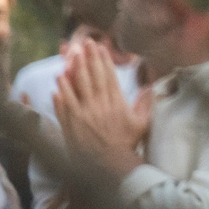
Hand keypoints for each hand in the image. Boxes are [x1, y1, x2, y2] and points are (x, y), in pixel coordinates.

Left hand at [55, 33, 149, 178]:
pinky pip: (64, 104)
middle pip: (92, 76)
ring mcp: (83, 114)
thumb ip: (145, 103)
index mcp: (117, 103)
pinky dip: (61, 92)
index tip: (99, 47)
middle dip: (88, 58)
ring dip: (73, 69)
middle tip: (83, 42)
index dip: (103, 60)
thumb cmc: (126, 145)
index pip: (108, 76)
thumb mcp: (141, 124)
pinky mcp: (70, 124)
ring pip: (77, 87)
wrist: (108, 165)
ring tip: (70, 55)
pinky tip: (57, 80)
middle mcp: (99, 105)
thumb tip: (150, 87)